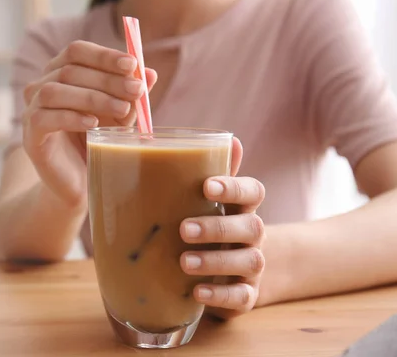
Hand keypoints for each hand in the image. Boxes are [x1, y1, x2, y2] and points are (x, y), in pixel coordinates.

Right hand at [22, 40, 156, 206]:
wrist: (79, 181)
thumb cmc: (97, 140)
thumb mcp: (120, 114)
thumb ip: (131, 93)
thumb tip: (151, 73)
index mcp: (60, 73)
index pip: (77, 51)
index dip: (104, 55)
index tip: (132, 64)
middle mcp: (41, 86)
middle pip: (69, 70)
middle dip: (107, 79)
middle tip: (135, 90)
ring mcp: (31, 110)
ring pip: (54, 90)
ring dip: (92, 97)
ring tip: (121, 110)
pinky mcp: (30, 135)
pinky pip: (44, 118)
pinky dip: (71, 117)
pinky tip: (93, 124)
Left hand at [180, 138, 265, 318]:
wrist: (236, 272)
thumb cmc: (212, 227)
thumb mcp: (207, 203)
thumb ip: (205, 171)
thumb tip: (222, 138)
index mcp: (242, 208)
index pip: (253, 192)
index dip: (234, 187)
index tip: (206, 186)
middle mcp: (252, 235)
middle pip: (251, 227)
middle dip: (218, 227)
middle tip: (184, 229)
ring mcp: (252, 266)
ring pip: (248, 261)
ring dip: (215, 261)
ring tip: (184, 262)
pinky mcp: (247, 295)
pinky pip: (242, 297)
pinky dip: (221, 295)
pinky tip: (197, 292)